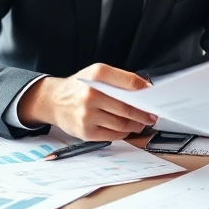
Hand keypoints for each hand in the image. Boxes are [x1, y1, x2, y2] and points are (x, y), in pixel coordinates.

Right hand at [18, 63, 156, 140]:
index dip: (145, 91)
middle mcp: (91, 94)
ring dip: (136, 125)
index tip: (154, 96)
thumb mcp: (97, 74)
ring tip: (141, 123)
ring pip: (122, 124)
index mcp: (97, 75)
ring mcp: (88, 114)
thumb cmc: (80, 87)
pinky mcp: (85, 132)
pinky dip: (124, 133)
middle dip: (144, 113)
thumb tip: (146, 89)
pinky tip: (126, 128)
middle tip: (152, 115)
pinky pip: (113, 135)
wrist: (53, 101)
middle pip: (128, 107)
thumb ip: (120, 80)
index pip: (130, 82)